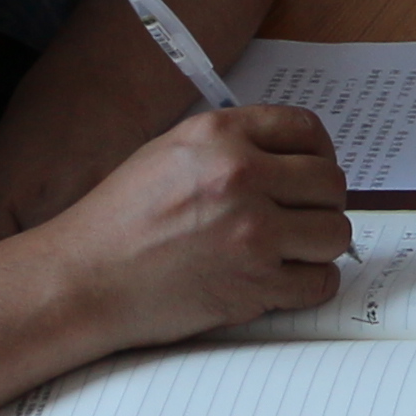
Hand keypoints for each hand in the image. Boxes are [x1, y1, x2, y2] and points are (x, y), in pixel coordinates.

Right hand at [35, 108, 351, 348]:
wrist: (81, 280)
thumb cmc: (118, 220)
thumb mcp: (171, 153)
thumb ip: (233, 145)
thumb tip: (290, 158)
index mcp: (221, 136)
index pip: (307, 130)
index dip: (318, 153)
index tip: (311, 172)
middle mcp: (242, 177)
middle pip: (331, 183)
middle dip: (322, 202)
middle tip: (302, 217)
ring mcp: (251, 233)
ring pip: (334, 233)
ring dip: (320, 244)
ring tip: (294, 250)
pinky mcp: (252, 285)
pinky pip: (317, 283)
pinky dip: (310, 285)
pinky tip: (288, 281)